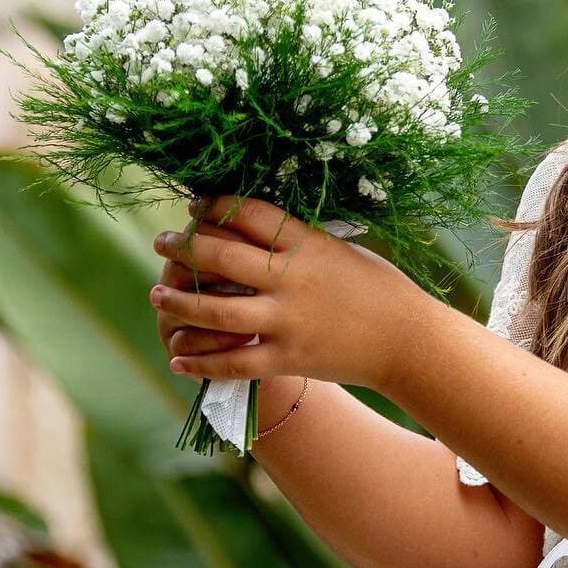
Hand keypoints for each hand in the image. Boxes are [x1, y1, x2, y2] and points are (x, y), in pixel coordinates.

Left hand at [148, 195, 434, 393]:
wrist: (409, 341)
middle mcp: (293, 280)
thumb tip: (258, 223)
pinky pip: (233, 362)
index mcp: (308, 245)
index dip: (214, 206)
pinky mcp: (288, 357)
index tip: (195, 205)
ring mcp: (288, 321)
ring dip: (179, 302)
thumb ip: (302, 241)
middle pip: (221, 256)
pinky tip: (177, 359)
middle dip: (184, 246)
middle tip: (163, 241)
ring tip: (159, 293)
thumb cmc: (381, 289)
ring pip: (216, 312)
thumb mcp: (344, 250)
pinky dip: (200, 363)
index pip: (248, 213)